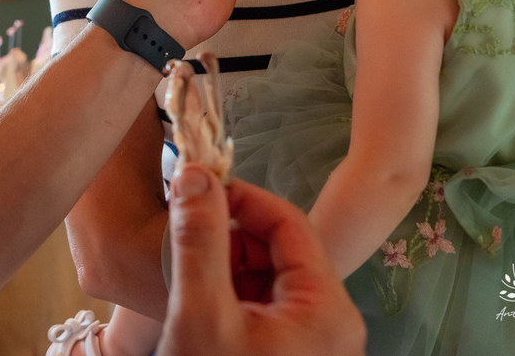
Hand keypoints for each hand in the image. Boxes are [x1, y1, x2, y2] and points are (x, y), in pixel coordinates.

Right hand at [157, 166, 365, 355]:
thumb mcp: (201, 313)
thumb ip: (199, 241)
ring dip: (225, 260)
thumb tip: (194, 176)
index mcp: (326, 308)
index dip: (241, 197)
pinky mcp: (288, 354)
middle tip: (184, 226)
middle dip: (230, 231)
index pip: (289, 223)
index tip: (197, 186)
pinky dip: (228, 290)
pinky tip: (198, 297)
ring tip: (185, 266)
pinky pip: (262, 304)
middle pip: (279, 247)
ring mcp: (311, 341)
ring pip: (267, 274)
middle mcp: (330, 322)